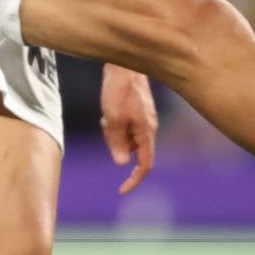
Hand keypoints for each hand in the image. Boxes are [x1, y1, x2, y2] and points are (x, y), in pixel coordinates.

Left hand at [102, 66, 158, 194]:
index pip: (145, 166)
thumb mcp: (113, 118)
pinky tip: (108, 112)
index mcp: (146, 133)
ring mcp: (144, 120)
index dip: (134, 181)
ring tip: (106, 116)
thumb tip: (122, 163)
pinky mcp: (138, 112)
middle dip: (116, 146)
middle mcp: (149, 129)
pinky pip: (126, 127)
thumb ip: (118, 142)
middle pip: (132, 151)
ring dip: (113, 134)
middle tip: (105, 127)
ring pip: (127, 139)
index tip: (121, 191)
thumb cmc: (119, 89)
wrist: (125, 64)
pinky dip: (115, 125)